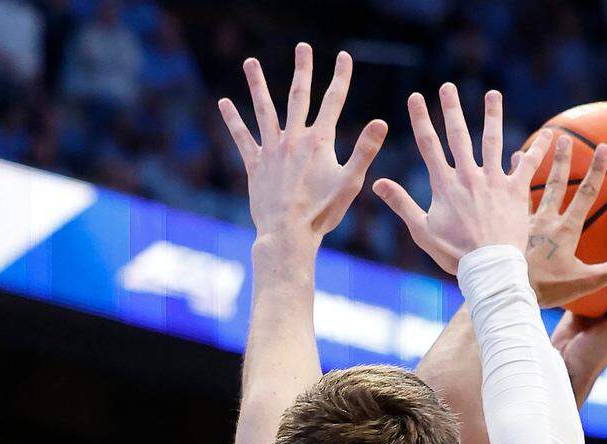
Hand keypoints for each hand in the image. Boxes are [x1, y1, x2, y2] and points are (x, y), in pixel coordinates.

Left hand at [218, 44, 387, 247]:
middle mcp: (293, 139)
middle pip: (299, 96)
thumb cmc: (323, 212)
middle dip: (303, 70)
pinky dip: (233, 120)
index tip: (344, 58)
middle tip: (303, 47)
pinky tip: (225, 103)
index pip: (333, 102)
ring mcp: (272, 150)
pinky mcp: (256, 164)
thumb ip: (365, 150)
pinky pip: (243, 137)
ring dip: (258, 84)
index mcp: (319, 142)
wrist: (288, 233)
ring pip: (264, 109)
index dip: (341, 78)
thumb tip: (381, 122)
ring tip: (250, 62)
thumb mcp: (351, 182)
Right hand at [373, 84, 552, 272]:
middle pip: (458, 135)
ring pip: (492, 140)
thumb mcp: (422, 231)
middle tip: (448, 87)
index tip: (415, 97)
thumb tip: (377, 183)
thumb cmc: (455, 255)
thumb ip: (401, 203)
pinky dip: (538, 149)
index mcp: (444, 185)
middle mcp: (468, 177)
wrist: (489, 267)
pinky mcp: (515, 191)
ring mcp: (493, 181)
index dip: (421, 119)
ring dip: (492, 115)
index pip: (428, 145)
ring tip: (492, 94)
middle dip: (451, 109)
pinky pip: (528, 164)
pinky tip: (550, 134)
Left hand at [520, 136, 606, 307]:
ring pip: (530, 185)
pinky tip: (509, 166)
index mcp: (566, 230)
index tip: (603, 147)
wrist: (508, 289)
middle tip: (565, 137)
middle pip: (556, 183)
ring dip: (535, 162)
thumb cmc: (548, 289)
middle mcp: (545, 220)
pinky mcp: (508, 228)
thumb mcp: (587, 281)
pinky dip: (511, 180)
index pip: (585, 194)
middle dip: (563, 159)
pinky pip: (510, 198)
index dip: (596, 171)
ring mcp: (525, 222)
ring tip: (538, 143)